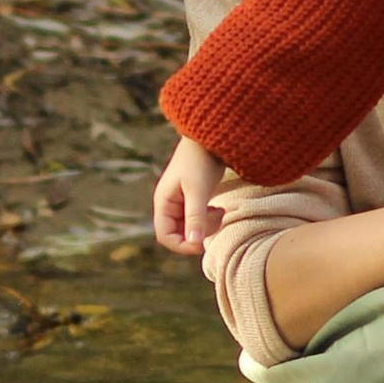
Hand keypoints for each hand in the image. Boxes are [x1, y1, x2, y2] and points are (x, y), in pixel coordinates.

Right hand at [154, 133, 227, 255]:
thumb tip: (195, 244)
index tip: (203, 243)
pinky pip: (198, 218)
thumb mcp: (199, 190)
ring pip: (190, 227)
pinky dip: (209, 218)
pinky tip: (219, 208)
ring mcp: (181, 201)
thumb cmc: (201, 161)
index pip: (165, 236)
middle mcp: (169, 203)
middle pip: (178, 233)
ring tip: (220, 211)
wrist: (211, 137)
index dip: (182, 245)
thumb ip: (196, 217)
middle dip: (198, 233)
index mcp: (163, 202)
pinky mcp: (193, 197)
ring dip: (206, 225)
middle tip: (217, 217)